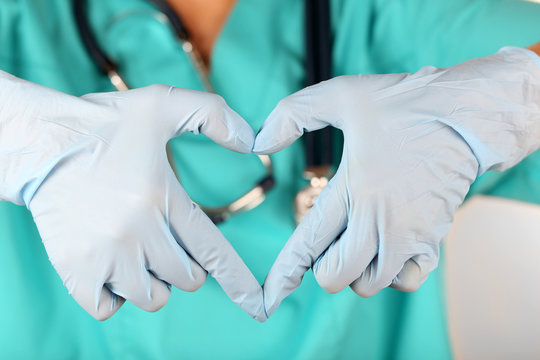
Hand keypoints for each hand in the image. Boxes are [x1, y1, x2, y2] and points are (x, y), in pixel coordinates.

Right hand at [0, 73, 265, 320]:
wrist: (38, 143)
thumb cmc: (101, 124)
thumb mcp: (161, 103)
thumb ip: (213, 115)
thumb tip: (253, 143)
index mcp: (162, 197)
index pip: (213, 250)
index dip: (238, 280)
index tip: (256, 303)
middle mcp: (137, 231)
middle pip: (187, 278)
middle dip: (187, 264)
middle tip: (168, 239)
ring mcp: (105, 255)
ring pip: (152, 297)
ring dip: (154, 281)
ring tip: (140, 251)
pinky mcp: (74, 270)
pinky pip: (108, 308)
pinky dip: (115, 295)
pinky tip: (113, 267)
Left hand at [254, 47, 539, 316]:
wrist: (465, 115)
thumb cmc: (403, 104)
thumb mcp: (341, 94)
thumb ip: (293, 114)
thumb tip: (258, 142)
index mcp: (354, 188)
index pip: (310, 243)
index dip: (285, 273)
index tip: (268, 298)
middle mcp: (380, 219)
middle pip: (336, 276)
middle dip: (322, 266)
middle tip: (328, 239)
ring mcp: (409, 234)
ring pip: (369, 284)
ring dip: (355, 270)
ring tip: (356, 238)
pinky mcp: (433, 239)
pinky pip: (406, 281)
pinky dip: (390, 275)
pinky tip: (385, 247)